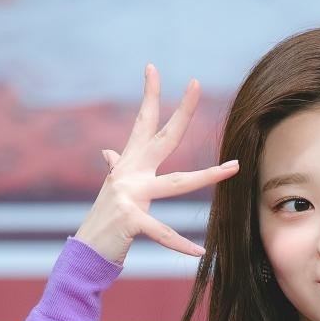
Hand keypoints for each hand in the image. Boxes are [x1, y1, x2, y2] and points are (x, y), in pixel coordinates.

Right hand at [75, 63, 239, 265]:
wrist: (85, 253)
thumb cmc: (103, 223)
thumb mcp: (112, 192)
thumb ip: (115, 169)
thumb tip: (107, 152)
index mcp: (128, 165)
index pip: (141, 123)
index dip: (148, 95)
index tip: (153, 67)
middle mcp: (129, 174)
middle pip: (163, 139)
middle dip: (182, 112)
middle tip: (196, 83)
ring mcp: (129, 195)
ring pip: (177, 183)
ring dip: (208, 176)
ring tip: (234, 168)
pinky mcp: (130, 221)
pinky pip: (162, 232)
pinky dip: (181, 244)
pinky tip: (199, 252)